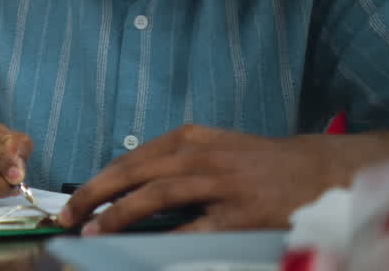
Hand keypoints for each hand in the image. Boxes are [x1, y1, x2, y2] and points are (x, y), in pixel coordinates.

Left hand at [59, 125, 340, 234]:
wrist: (321, 170)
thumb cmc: (260, 164)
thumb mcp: (213, 151)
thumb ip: (173, 165)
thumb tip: (128, 191)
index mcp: (187, 139)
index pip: (130, 160)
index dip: (98, 181)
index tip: (73, 202)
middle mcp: (199, 155)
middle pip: (133, 171)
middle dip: (95, 194)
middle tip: (67, 215)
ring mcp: (220, 182)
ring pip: (157, 193)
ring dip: (120, 213)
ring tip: (93, 230)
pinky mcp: (241, 211)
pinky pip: (197, 226)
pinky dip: (168, 237)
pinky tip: (143, 249)